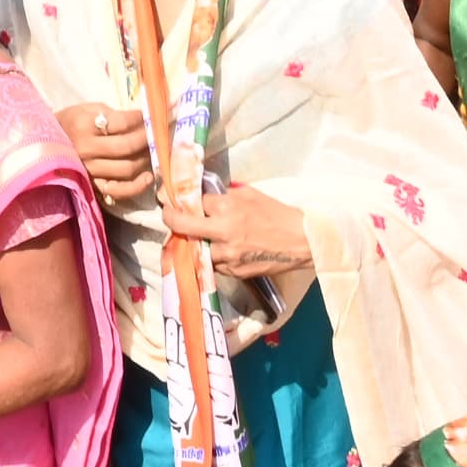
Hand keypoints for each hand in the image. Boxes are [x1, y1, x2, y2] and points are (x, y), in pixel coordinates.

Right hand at [63, 98, 153, 203]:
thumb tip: (146, 118)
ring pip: (127, 168)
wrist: (46, 144)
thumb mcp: (89, 109)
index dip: (143, 118)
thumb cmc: (72, 122)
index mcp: (84, 125)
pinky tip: (148, 176)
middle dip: (148, 138)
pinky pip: (118, 191)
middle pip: (127, 147)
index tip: (154, 114)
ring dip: (146, 158)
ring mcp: (90, 170)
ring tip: (153, 149)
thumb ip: (114, 114)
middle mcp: (86, 149)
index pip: (122, 123)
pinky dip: (137, 186)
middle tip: (159, 131)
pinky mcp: (93, 186)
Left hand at [167, 182, 306, 279]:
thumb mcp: (249, 194)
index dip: (182, 198)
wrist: (300, 241)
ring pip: (196, 249)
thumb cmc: (276, 213)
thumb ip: (224, 196)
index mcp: (227, 209)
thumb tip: (205, 197)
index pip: (194, 202)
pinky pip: (214, 263)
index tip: (169, 196)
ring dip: (193, 241)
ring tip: (195, 234)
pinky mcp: (233, 272)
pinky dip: (212, 255)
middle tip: (167, 213)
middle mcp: (222, 233)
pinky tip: (216, 248)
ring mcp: (226, 256)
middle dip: (170, 218)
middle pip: (183, 225)